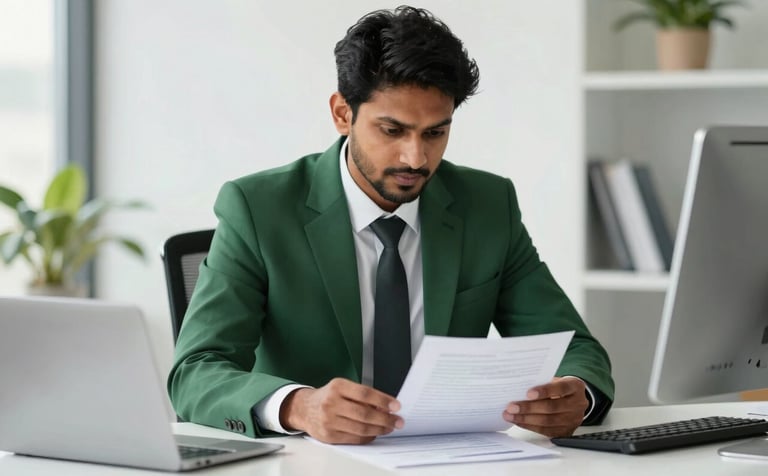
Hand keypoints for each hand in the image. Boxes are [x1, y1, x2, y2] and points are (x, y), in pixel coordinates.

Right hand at [279, 378, 402, 443]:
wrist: (304, 409)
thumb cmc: (328, 397)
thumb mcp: (343, 388)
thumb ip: (362, 395)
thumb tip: (385, 406)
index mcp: (337, 387)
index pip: (365, 394)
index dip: (383, 400)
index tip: (396, 405)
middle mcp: (331, 403)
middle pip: (364, 414)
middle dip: (385, 419)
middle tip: (398, 421)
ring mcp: (329, 421)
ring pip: (361, 428)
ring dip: (379, 429)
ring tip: (389, 427)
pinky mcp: (329, 436)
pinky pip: (354, 439)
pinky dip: (368, 437)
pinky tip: (375, 433)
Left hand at [503, 377, 588, 437]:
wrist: (574, 399)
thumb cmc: (560, 387)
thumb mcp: (555, 380)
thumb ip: (542, 382)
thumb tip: (519, 388)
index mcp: (575, 387)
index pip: (561, 388)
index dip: (545, 391)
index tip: (528, 393)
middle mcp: (578, 404)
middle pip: (552, 407)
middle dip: (529, 408)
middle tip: (512, 407)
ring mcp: (573, 420)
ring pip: (548, 421)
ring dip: (526, 419)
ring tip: (510, 415)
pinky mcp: (566, 431)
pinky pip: (546, 431)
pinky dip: (529, 426)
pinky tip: (518, 421)